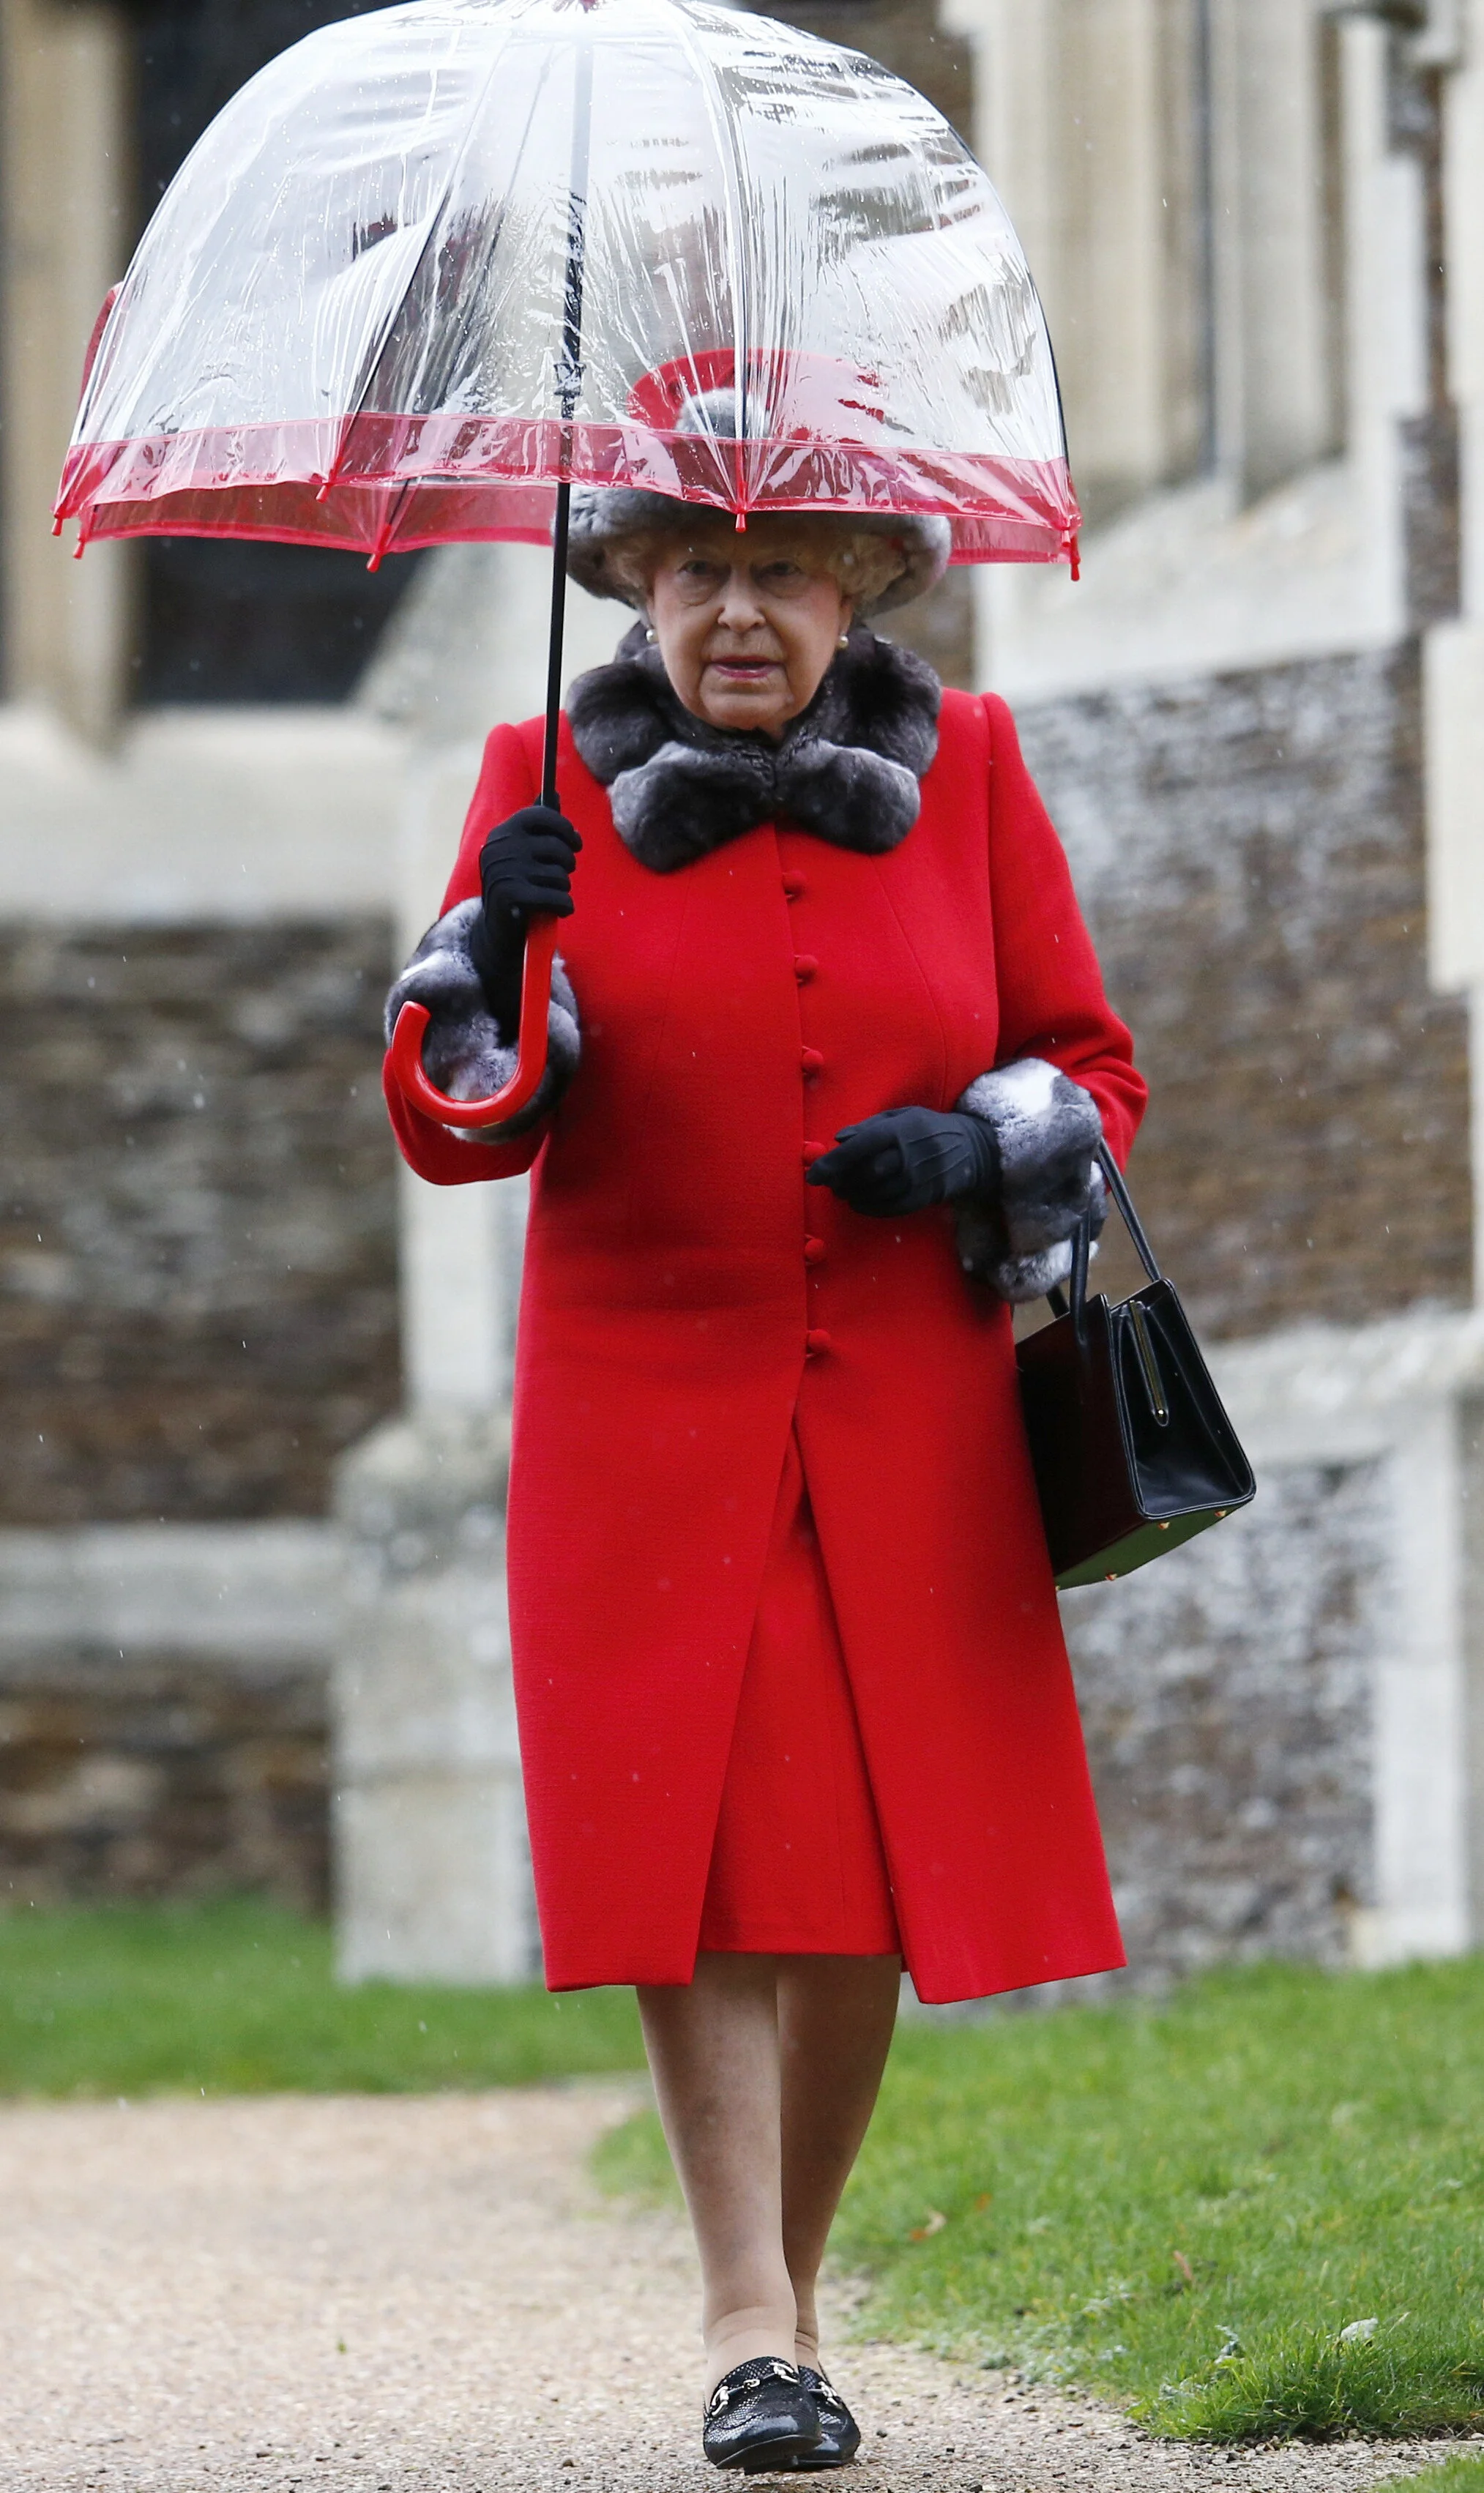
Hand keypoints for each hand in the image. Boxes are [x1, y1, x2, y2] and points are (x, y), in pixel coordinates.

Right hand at [467, 804, 579, 1030]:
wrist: (498, 933)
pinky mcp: (511, 898)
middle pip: (558, 847)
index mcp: (502, 833)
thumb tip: (553, 793)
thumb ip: (537, 825)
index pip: (543, 815)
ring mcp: (504, 872)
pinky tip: (556, 911)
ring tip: (550, 896)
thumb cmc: (518, 888)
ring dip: (563, 890)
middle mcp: (500, 848)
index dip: (566, 829)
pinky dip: (563, 906)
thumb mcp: (524, 854)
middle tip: (559, 878)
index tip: (575, 844)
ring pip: (560, 874)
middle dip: (567, 866)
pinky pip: (558, 897)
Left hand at [806, 1106, 999, 1217]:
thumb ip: (868, 1126)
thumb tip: (838, 1139)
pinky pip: (890, 1208)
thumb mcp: (900, 1116)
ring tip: (843, 1192)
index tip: (813, 1176)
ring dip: (852, 1195)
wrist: (970, 1149)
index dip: (833, 1162)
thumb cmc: (927, 1128)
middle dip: (841, 1181)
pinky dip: (869, 1207)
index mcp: (900, 1130)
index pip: (860, 1147)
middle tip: (830, 1183)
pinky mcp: (923, 1197)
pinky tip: (859, 1202)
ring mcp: (918, 1179)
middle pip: (865, 1173)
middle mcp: (908, 1155)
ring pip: (876, 1193)